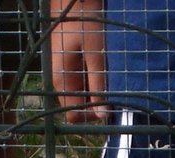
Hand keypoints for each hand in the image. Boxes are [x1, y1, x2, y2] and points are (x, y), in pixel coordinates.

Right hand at [49, 0, 108, 123]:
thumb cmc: (83, 23)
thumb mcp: (95, 55)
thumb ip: (98, 85)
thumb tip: (103, 116)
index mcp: (61, 81)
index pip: (73, 116)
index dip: (91, 118)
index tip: (109, 110)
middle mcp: (59, 80)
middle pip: (77, 108)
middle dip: (96, 107)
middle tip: (115, 97)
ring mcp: (64, 73)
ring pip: (81, 96)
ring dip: (97, 95)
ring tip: (111, 84)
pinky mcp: (69, 65)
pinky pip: (82, 83)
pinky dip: (94, 84)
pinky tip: (105, 74)